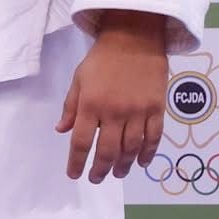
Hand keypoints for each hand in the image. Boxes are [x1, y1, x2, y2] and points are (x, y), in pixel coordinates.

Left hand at [56, 11, 168, 182]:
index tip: (74, 175)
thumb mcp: (79, 79)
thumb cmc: (101, 59)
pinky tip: (142, 163)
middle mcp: (114, 112)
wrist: (133, 40)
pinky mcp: (157, 110)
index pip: (82, 141)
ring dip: (124, 165)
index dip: (77, 162)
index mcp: (91, 104)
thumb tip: (62, 131)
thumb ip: (71, 107)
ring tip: (118, 174)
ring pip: (132, 148)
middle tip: (97, 179)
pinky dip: (148, 154)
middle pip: (108, 150)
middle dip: (100, 169)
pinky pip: (153, 138)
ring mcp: (138, 112)